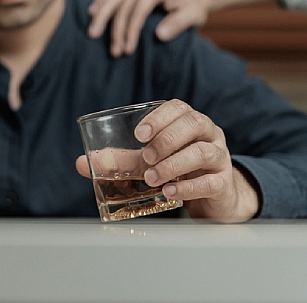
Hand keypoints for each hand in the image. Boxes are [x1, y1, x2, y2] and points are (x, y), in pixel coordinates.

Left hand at [76, 99, 259, 222]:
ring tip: (152, 178)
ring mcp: (220, 158)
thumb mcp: (151, 162)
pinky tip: (170, 192)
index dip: (159, 117)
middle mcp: (208, 134)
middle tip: (146, 157)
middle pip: (194, 124)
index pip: (178, 108)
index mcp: (189, 122)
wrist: (214, 198)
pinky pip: (211, 181)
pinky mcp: (223, 183)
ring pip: (203, 152)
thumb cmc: (179, 171)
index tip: (139, 133)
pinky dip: (188, 187)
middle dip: (166, 139)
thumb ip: (121, 160)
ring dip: (174, 164)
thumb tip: (83, 162)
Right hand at [87, 0, 207, 56]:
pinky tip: (91, 15)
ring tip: (93, 35)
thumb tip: (159, 35)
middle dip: (117, 31)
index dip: (131, 30)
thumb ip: (179, 23)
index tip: (128, 50)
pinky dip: (99, 4)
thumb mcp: (193, 15)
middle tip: (115, 52)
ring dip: (101, 18)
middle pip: (122, 7)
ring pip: (110, 0)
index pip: (138, 10)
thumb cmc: (191, 7)